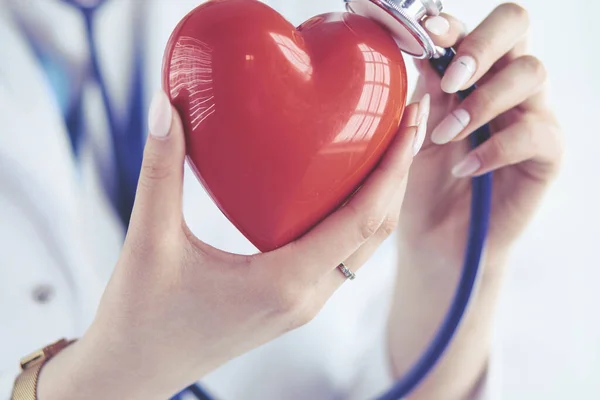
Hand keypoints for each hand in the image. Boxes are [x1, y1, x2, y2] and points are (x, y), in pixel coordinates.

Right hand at [37, 92, 420, 399]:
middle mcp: (306, 296)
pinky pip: (342, 255)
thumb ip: (160, 170)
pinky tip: (342, 187)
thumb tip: (168, 107)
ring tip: (386, 147)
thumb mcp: (149, 239)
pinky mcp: (293, 302)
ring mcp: (304, 304)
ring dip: (383, 197)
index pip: (362, 218)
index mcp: (283, 282)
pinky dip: (356, 217)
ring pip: (364, 247)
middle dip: (399, 174)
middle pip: (376, 231)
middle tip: (408, 120)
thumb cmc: (142, 317)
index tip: (409, 123)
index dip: (393, 167)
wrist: (136, 371)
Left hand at [403, 3, 563, 262]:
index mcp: (470, 72)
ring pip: (531, 72)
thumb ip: (426, 94)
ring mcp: (530, 113)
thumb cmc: (423, 182)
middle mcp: (504, 83)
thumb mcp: (415, 134)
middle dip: (482, 44)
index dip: (454, 24)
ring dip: (483, 101)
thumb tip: (426, 51)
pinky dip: (495, 148)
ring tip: (447, 134)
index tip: (427, 35)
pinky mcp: (547, 153)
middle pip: (517, 25)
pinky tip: (465, 167)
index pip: (473, 28)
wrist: (436, 237)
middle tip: (451, 81)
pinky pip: (535, 133)